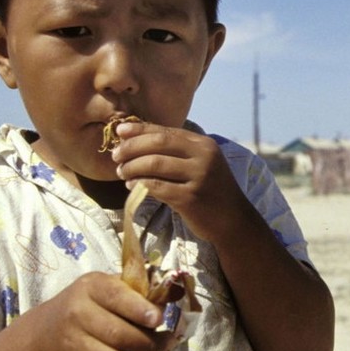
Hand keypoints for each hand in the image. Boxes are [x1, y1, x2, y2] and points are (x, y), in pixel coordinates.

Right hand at [32, 271, 173, 350]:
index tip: (159, 319)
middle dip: (150, 342)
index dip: (139, 310)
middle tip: (166, 341)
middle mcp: (78, 315)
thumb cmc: (92, 302)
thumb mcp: (111, 285)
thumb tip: (177, 294)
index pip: (116, 298)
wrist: (49, 329)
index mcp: (91, 288)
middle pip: (119, 335)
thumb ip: (142, 289)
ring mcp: (74, 345)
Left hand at [110, 121, 250, 242]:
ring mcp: (198, 177)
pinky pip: (156, 186)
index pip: (166, 131)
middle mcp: (203, 157)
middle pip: (158, 144)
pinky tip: (130, 185)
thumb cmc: (211, 191)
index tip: (120, 130)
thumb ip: (176, 151)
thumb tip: (136, 138)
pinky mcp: (190, 198)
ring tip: (122, 172)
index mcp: (204, 144)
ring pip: (154, 164)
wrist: (233, 221)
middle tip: (115, 156)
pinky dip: (138, 184)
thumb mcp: (201, 164)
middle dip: (131, 147)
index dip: (140, 129)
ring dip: (132, 167)